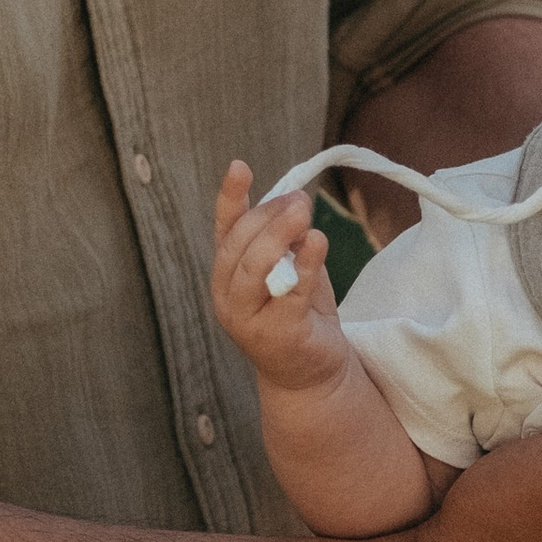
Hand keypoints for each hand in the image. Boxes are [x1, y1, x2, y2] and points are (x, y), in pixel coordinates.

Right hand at [212, 162, 346, 391]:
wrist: (312, 374)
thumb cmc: (299, 313)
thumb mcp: (289, 268)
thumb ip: (286, 240)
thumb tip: (295, 206)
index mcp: (227, 274)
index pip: (224, 230)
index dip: (230, 198)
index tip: (239, 167)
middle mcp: (228, 296)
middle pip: (239, 245)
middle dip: (269, 215)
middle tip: (300, 199)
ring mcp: (248, 318)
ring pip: (255, 267)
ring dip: (279, 234)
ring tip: (304, 211)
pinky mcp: (277, 334)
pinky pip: (289, 293)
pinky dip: (304, 264)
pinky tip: (317, 243)